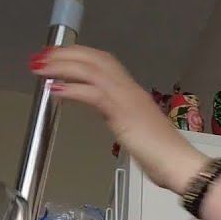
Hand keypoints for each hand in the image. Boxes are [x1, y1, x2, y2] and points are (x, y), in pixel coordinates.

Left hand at [31, 46, 207, 194]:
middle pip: (95, 59)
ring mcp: (127, 99)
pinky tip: (55, 89)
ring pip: (91, 71)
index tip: (58, 57)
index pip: (104, 62)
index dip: (79, 56)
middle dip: (66, 54)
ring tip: (40, 67)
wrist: (180, 165)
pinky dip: (72, 88)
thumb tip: (114, 120)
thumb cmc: (162, 157)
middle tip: (41, 56)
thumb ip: (124, 121)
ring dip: (63, 66)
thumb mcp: (138, 132)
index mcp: (133, 93)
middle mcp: (130, 89)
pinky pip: (94, 94)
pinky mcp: (123, 113)